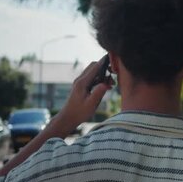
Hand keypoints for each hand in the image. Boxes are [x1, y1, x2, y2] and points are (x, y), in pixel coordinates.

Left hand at [0, 59, 111, 178]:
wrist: (68, 118)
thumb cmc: (79, 113)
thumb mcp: (91, 104)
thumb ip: (98, 93)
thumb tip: (106, 83)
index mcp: (82, 82)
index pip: (95, 67)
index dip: (105, 62)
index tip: (114, 62)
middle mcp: (80, 80)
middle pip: (94, 66)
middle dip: (105, 68)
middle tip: (114, 76)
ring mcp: (80, 82)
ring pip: (93, 72)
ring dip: (103, 75)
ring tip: (111, 85)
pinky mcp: (81, 86)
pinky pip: (92, 78)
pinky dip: (99, 80)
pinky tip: (106, 88)